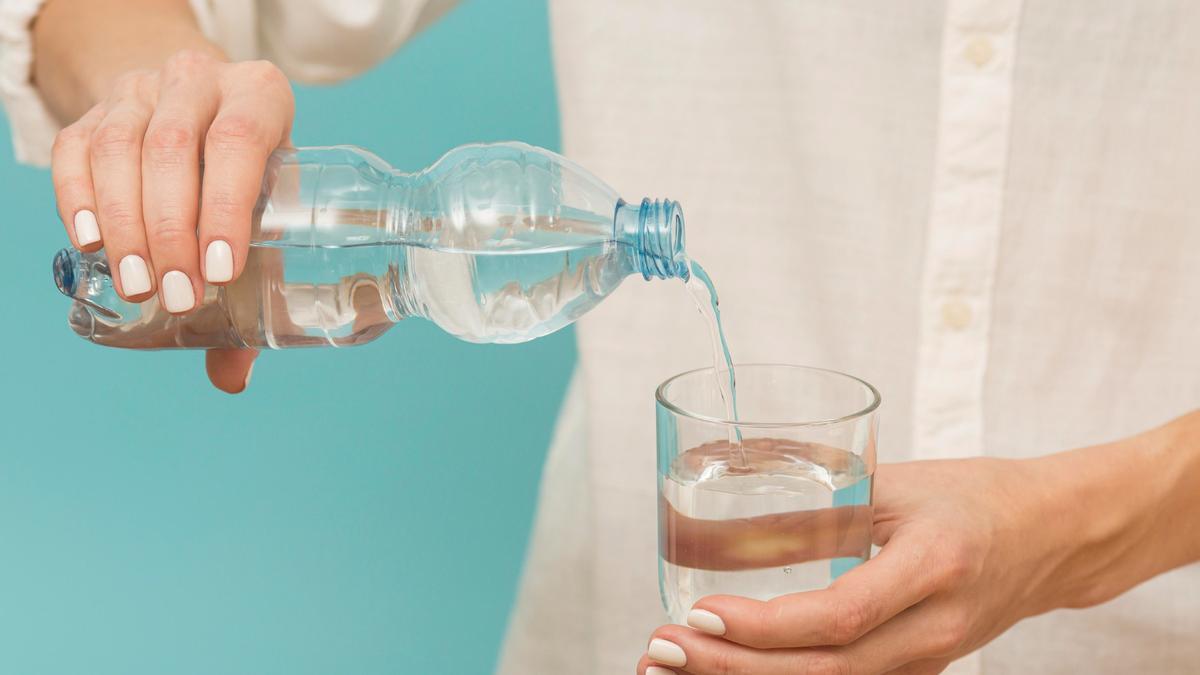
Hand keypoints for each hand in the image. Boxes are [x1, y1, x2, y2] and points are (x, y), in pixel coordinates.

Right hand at [51, 50, 293, 392]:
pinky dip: (78, 199)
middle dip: (170, 230)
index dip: (226, 205)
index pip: (240, 140)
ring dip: (126, 224)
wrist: (197, 107)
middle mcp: (199, 80)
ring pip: (121, 148)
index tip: (220, 271)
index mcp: (260, 95)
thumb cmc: (247, 173)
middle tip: (175, 295)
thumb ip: (258, 283)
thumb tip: (232, 378)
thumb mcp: (268, 207)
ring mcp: (142, 90)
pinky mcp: (96, 110)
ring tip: (138, 285)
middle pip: (173, 149)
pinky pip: (75, 149)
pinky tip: (90, 244)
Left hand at [638, 458, 1084, 674]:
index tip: (702, 613)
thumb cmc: (976, 497)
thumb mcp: (901, 482)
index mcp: (932, 568)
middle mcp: (932, 629)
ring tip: (669, 669)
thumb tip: (728, 478)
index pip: (840, 617)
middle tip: (661, 650)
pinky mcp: (915, 672)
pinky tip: (726, 673)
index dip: (766, 626)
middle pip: (824, 672)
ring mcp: (927, 661)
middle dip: (732, 671)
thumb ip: (822, 492)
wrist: (1051, 537)